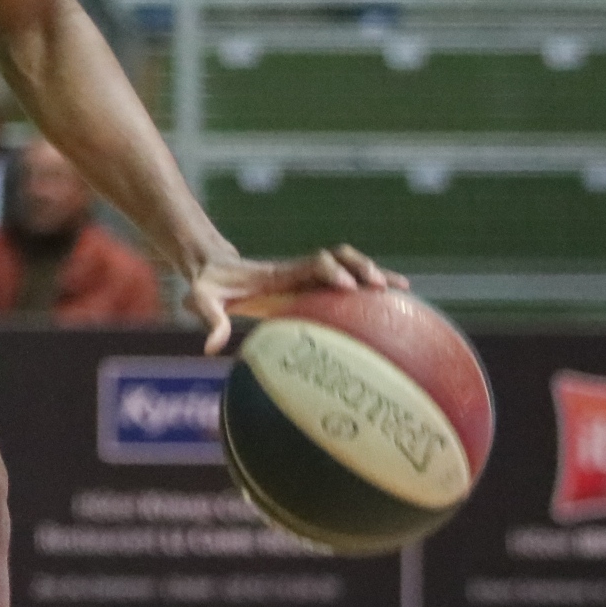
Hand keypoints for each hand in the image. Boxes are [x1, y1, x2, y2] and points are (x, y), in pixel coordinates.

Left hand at [183, 244, 403, 353]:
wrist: (213, 269)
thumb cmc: (209, 287)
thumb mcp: (203, 300)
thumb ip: (208, 319)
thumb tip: (210, 347)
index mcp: (278, 273)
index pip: (310, 264)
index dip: (330, 271)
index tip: (346, 286)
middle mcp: (298, 270)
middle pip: (338, 258)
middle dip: (361, 268)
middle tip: (380, 287)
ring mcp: (307, 276)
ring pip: (349, 266)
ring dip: (374, 273)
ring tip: (402, 290)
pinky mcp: (312, 286)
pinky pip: (347, 282)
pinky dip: (371, 286)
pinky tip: (398, 301)